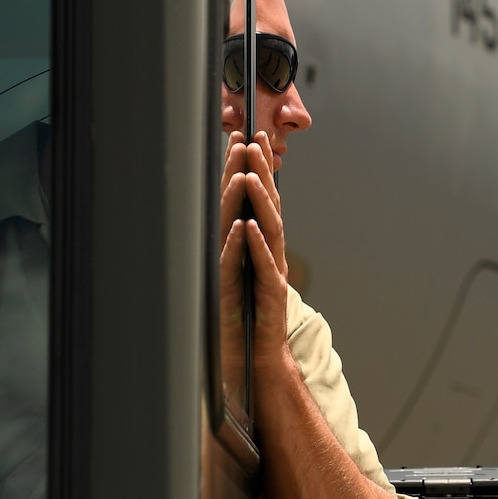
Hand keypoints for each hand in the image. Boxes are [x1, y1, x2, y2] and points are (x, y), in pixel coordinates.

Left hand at [218, 132, 291, 387]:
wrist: (261, 361)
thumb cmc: (247, 321)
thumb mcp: (236, 274)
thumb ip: (234, 244)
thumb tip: (225, 210)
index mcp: (261, 247)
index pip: (259, 200)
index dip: (255, 168)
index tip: (249, 136)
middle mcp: (270, 255)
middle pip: (268, 206)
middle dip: (261, 171)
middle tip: (254, 140)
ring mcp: (272, 275)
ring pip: (270, 229)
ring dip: (259, 201)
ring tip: (251, 174)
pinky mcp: (271, 298)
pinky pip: (263, 267)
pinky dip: (256, 245)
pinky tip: (249, 227)